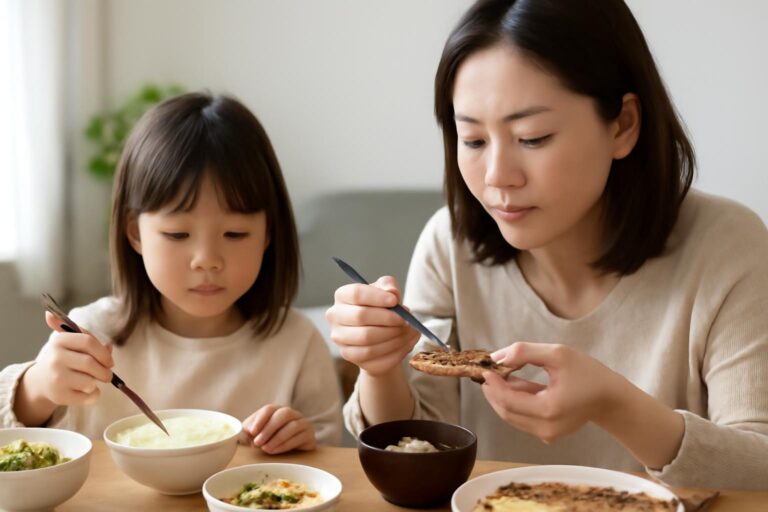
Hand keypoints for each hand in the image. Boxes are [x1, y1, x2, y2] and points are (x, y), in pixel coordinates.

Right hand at [26, 312, 113, 406]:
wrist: (41, 380)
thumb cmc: (66, 359)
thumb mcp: (75, 345)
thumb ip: (93, 343)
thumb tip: (109, 347)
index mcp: (60, 341)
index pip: (88, 342)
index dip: (104, 353)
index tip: (109, 362)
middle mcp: (55, 358)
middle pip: (90, 363)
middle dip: (105, 371)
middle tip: (108, 375)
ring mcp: (56, 378)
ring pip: (89, 382)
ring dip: (96, 383)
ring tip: (91, 381)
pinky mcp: (59, 396)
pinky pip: (87, 397)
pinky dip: (93, 395)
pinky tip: (86, 391)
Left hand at [242, 405, 315, 453]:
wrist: (285, 452)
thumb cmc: (266, 440)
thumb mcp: (253, 435)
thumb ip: (246, 431)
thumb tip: (249, 431)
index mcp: (277, 410)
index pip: (270, 409)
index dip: (260, 419)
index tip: (252, 432)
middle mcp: (292, 414)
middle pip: (284, 414)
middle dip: (269, 429)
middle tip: (258, 442)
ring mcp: (302, 423)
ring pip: (293, 426)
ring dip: (277, 438)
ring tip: (266, 449)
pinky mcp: (309, 435)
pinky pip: (300, 437)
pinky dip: (286, 445)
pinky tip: (275, 451)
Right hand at [325, 276, 419, 375]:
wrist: (378, 332)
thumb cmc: (381, 307)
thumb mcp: (385, 292)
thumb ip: (389, 286)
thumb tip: (392, 292)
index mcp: (342, 296)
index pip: (356, 294)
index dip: (377, 297)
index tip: (395, 301)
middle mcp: (335, 317)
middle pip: (360, 317)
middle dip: (387, 318)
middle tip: (405, 320)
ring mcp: (340, 339)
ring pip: (367, 339)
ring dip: (393, 336)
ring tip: (409, 331)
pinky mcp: (350, 356)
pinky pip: (374, 357)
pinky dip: (395, 350)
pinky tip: (405, 342)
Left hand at [481, 342, 621, 443]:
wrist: (610, 397)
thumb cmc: (588, 373)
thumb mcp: (557, 354)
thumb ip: (524, 352)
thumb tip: (496, 357)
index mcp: (549, 410)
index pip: (507, 400)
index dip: (492, 384)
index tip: (485, 368)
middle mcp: (546, 428)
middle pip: (505, 410)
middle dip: (493, 390)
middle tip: (489, 369)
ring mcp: (546, 434)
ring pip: (511, 415)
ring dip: (502, 395)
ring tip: (504, 374)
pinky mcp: (547, 434)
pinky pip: (521, 417)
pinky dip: (515, 401)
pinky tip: (517, 385)